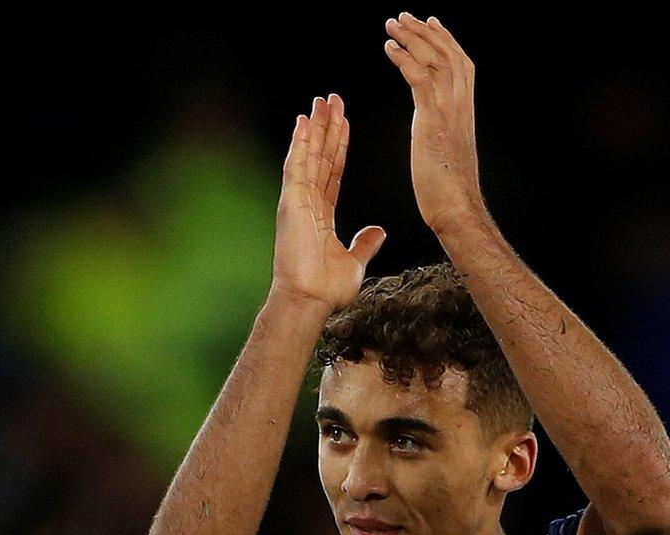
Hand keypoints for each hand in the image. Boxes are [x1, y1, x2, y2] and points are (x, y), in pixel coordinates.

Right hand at [272, 93, 384, 311]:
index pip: (333, 171)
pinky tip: (304, 123)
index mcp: (322, 214)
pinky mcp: (291, 203)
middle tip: (332, 100)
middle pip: (320, 157)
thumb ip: (365, 243)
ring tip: (321, 101)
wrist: (308, 300)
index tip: (344, 123)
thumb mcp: (354, 261)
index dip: (339, 146)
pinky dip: (299, 144)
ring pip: (308, 156)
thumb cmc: (325, 288)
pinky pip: (296, 168)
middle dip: (327, 127)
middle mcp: (307, 203)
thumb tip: (378, 231)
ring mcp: (297, 201)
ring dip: (315, 128)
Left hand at [386, 13, 485, 233]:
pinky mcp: (433, 117)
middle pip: (448, 53)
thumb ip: (443, 132)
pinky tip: (388, 47)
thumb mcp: (447, 151)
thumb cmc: (448, 190)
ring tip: (392, 23)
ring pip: (434, 59)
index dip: (445, 41)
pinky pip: (419, 77)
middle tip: (405, 16)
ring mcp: (450, 108)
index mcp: (464, 109)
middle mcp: (461, 102)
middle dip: (426, 31)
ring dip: (412, 37)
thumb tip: (436, 132)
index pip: (459, 63)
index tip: (431, 23)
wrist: (457, 206)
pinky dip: (404, 58)